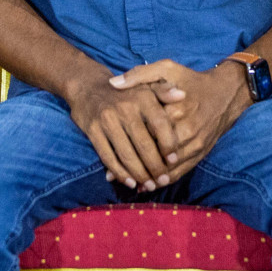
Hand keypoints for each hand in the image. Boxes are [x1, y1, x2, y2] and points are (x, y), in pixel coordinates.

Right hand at [63, 67, 181, 191]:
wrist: (88, 87)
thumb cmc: (126, 92)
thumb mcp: (146, 85)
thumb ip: (165, 92)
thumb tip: (183, 96)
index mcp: (142, 97)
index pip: (160, 124)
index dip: (168, 145)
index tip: (174, 160)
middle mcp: (125, 107)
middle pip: (144, 144)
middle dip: (155, 166)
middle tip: (163, 180)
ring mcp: (107, 120)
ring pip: (126, 154)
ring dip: (139, 174)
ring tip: (149, 185)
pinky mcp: (93, 130)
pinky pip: (108, 157)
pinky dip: (120, 173)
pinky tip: (130, 182)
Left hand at [110, 59, 249, 183]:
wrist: (225, 93)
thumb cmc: (191, 80)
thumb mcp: (166, 68)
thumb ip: (139, 75)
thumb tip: (113, 83)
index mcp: (175, 107)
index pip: (147, 128)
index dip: (128, 140)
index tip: (110, 148)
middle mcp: (186, 128)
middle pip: (156, 151)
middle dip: (135, 164)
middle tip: (113, 176)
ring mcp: (195, 143)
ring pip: (168, 166)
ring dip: (149, 177)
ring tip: (128, 183)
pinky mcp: (201, 152)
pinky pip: (182, 170)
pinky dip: (166, 179)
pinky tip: (151, 185)